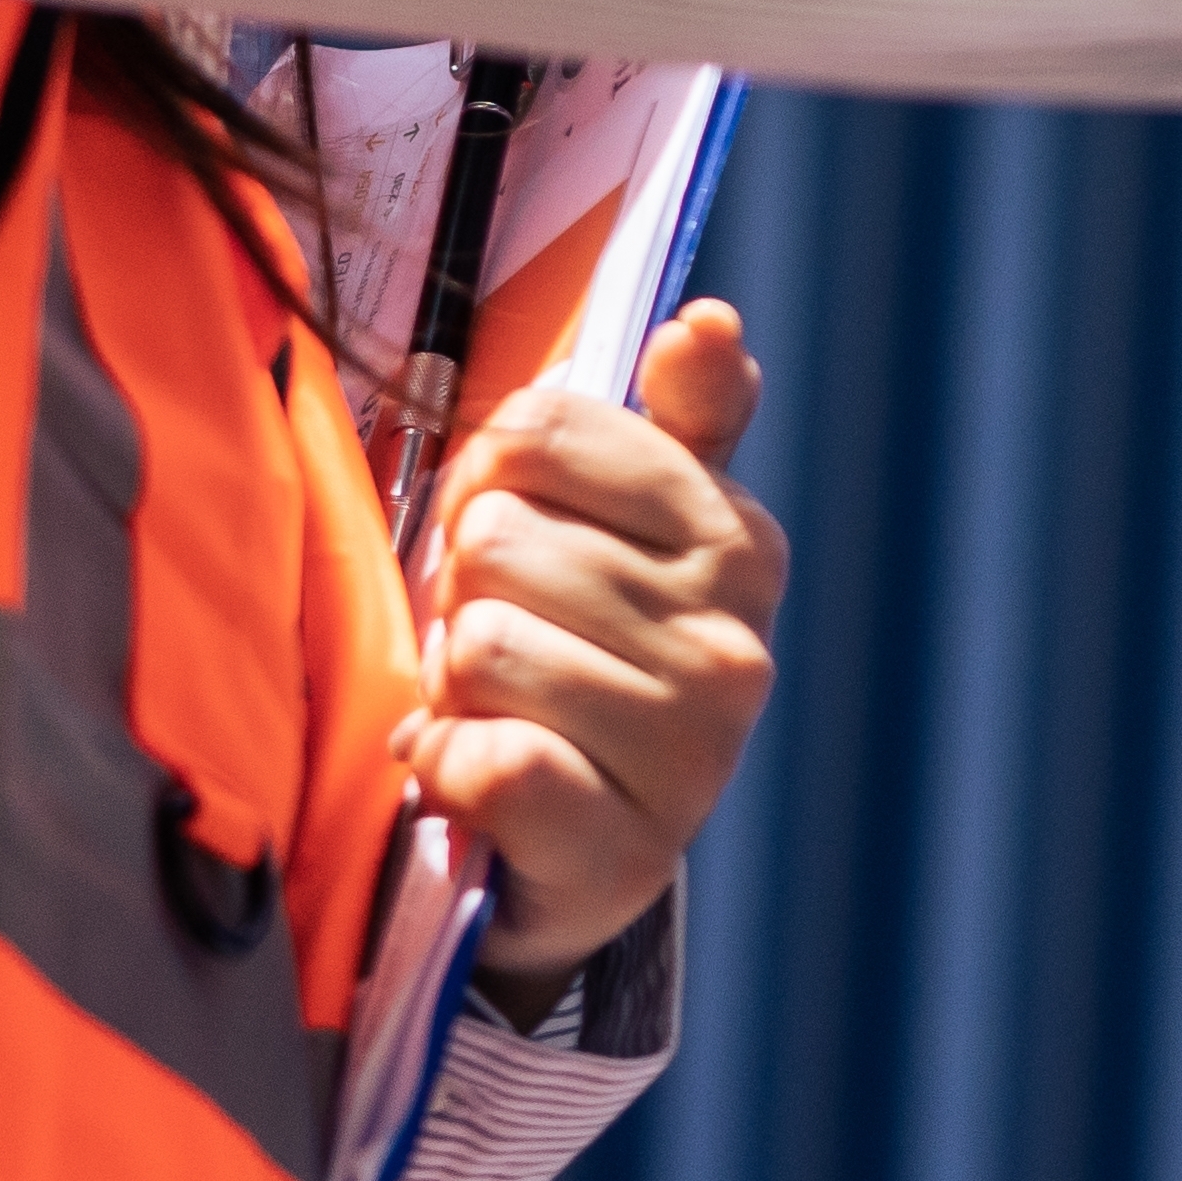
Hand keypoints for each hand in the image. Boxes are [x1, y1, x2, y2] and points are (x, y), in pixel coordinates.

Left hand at [417, 298, 784, 1000]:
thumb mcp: (626, 531)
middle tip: (492, 642)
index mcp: (737, 539)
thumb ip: (673, 417)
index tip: (508, 526)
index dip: (486, 474)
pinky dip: (445, 768)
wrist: (567, 862)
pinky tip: (468, 777)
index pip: (544, 430)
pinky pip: (491, 761)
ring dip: (449, 685)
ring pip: (485, 645)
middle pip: (499, 538)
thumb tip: (707, 318)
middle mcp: (735, 643)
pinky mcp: (623, 852)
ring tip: (485, 711)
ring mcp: (692, 752)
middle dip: (461, 591)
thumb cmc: (576, 660)